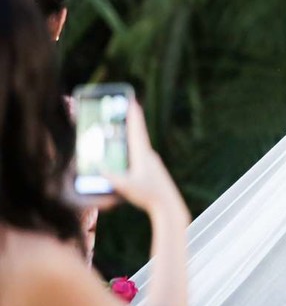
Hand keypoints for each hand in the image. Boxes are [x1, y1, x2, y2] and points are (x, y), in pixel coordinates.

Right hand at [105, 100, 186, 216]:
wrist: (168, 204)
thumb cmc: (148, 195)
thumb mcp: (127, 187)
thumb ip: (113, 178)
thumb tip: (99, 167)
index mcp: (143, 154)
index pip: (137, 130)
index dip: (133, 116)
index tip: (132, 101)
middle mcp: (148, 155)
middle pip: (138, 133)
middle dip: (131, 120)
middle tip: (127, 106)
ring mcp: (151, 161)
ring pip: (140, 143)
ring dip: (132, 132)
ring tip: (124, 123)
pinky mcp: (151, 168)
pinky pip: (139, 152)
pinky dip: (133, 145)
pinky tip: (128, 148)